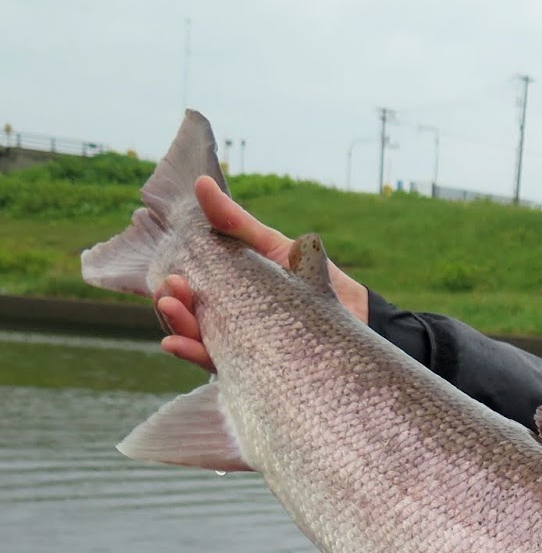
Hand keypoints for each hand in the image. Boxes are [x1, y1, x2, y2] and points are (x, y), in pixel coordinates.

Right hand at [155, 176, 368, 372]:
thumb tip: (201, 184)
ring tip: (173, 309)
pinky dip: (197, 355)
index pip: (188, 293)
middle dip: (172, 306)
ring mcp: (241, 347)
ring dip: (180, 327)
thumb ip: (237, 223)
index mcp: (226, 294)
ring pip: (200, 341)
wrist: (358, 314)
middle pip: (189, 318)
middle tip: (171, 292)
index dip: (173, 286)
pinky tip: (179, 345)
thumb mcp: (272, 246)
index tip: (171, 277)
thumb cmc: (310, 279)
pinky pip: (222, 365)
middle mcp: (228, 323)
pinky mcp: (258, 367)